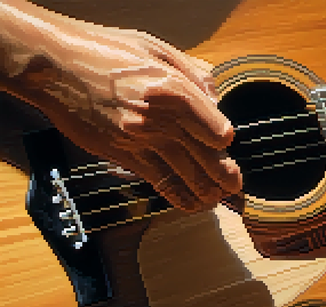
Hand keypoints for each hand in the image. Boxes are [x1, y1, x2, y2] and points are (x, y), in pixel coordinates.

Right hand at [33, 24, 241, 211]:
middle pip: (206, 157)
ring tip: (218, 198)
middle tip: (234, 185)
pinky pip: (159, 182)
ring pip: (186, 175)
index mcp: (175, 91)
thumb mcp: (158, 48)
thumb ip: (192, 74)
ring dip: (207, 191)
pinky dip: (178, 197)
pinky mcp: (123, 155)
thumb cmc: (106, 52)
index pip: (217, 129)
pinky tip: (191, 204)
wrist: (56, 68)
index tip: (225, 142)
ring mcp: (141, 140)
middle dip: (225, 176)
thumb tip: (216, 98)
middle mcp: (161, 120)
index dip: (223, 139)